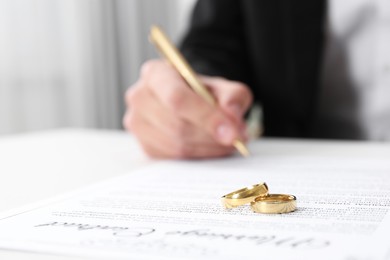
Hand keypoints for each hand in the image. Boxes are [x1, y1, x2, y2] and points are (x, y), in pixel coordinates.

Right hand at [123, 59, 252, 158]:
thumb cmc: (203, 93)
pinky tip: (211, 147)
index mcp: (155, 73)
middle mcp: (140, 97)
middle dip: (212, 136)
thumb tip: (232, 115)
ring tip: (228, 142)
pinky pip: (173, 158)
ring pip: (176, 145)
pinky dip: (198, 156)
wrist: (191, 103)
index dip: (206, 117)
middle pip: (177, 125)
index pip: (177, 98)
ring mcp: (137, 123)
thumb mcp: (224, 87)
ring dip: (208, 148)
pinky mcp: (144, 145)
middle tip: (238, 138)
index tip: (233, 133)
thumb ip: (233, 97)